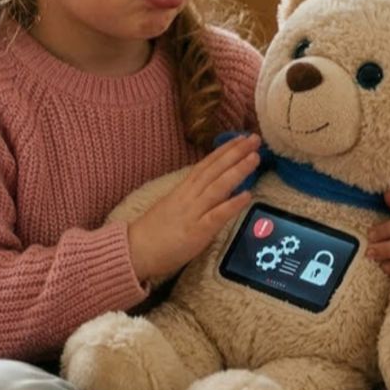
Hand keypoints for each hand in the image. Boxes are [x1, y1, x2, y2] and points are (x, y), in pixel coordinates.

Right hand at [127, 134, 258, 282]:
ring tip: (255, 157)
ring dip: (237, 171)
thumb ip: (191, 197)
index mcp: (182, 190)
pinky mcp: (196, 232)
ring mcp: (193, 213)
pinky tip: (247, 195)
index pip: (206, 165)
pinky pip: (216, 216)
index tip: (240, 138)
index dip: (224, 150)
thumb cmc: (153, 232)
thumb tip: (212, 188)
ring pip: (217, 187)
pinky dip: (231, 204)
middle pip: (214, 170)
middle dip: (235, 153)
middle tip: (254, 138)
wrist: (134, 251)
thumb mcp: (172, 206)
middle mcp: (188, 197)